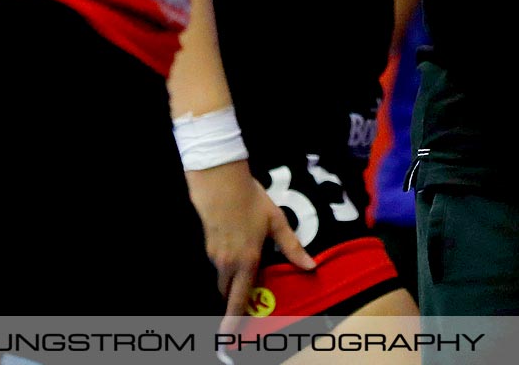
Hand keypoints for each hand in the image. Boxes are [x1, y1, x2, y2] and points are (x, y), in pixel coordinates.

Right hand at [186, 161, 315, 333]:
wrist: (220, 182)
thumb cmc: (250, 201)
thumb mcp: (276, 222)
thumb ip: (292, 247)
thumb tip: (310, 266)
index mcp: (247, 261)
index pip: (239, 299)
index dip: (234, 320)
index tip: (229, 336)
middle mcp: (228, 264)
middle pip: (229, 292)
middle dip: (237, 297)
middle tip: (249, 295)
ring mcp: (215, 256)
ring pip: (223, 278)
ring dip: (233, 280)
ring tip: (248, 266)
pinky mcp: (208, 246)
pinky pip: (218, 264)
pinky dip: (228, 265)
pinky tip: (238, 247)